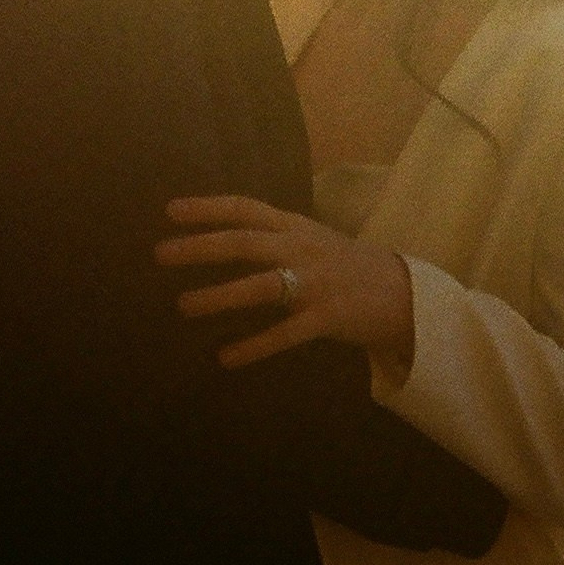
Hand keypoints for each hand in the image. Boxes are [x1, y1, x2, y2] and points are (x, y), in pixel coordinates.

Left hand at [157, 196, 415, 373]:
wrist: (403, 292)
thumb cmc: (344, 265)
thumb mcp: (310, 238)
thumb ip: (272, 235)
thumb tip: (220, 236)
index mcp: (295, 226)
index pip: (246, 208)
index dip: (208, 208)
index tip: (169, 211)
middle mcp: (302, 249)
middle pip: (245, 242)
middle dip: (201, 247)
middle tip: (160, 254)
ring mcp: (316, 283)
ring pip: (261, 286)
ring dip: (219, 296)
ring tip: (183, 306)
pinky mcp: (327, 318)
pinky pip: (284, 334)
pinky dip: (253, 346)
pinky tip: (225, 357)